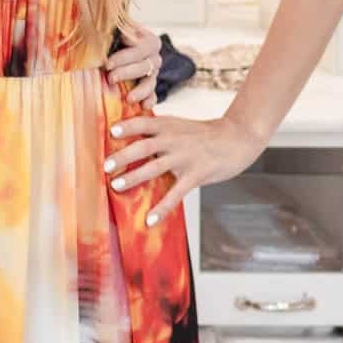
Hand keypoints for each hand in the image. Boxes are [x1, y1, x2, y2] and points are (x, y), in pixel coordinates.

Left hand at [105, 28, 161, 108]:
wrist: (108, 47)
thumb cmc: (107, 36)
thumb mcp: (108, 30)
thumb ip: (110, 30)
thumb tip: (112, 30)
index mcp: (148, 40)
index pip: (141, 49)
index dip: (124, 57)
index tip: (108, 64)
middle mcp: (153, 57)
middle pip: (145, 66)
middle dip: (127, 73)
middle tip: (110, 78)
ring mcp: (152, 73)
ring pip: (150, 82)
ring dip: (139, 90)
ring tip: (128, 99)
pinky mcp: (148, 87)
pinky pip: (153, 95)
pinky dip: (149, 101)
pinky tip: (143, 107)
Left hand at [105, 113, 266, 226]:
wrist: (237, 138)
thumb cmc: (203, 133)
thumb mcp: (179, 125)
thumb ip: (158, 130)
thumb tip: (131, 136)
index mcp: (168, 125)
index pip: (143, 122)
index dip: (127, 126)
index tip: (111, 131)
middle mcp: (174, 140)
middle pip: (144, 146)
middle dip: (123, 156)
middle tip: (106, 166)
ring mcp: (184, 158)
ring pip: (155, 168)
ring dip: (134, 177)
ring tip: (116, 186)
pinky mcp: (196, 176)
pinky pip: (176, 194)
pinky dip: (162, 208)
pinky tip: (149, 220)